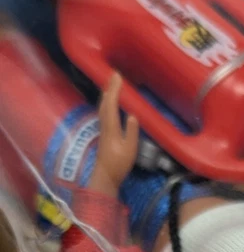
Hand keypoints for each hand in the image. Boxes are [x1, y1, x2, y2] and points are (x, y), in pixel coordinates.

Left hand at [88, 73, 138, 196]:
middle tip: (115, 76)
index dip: (114, 90)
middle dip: (109, 88)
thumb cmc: (119, 164)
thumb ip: (131, 132)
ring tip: (112, 85)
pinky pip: (103, 112)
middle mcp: (104, 125)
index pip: (111, 104)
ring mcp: (102, 129)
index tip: (118, 77)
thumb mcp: (130, 150)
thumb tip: (133, 115)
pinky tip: (109, 103)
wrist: (105, 175)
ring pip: (102, 106)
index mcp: (111, 127)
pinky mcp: (103, 132)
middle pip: (104, 102)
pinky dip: (106, 103)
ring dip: (107, 94)